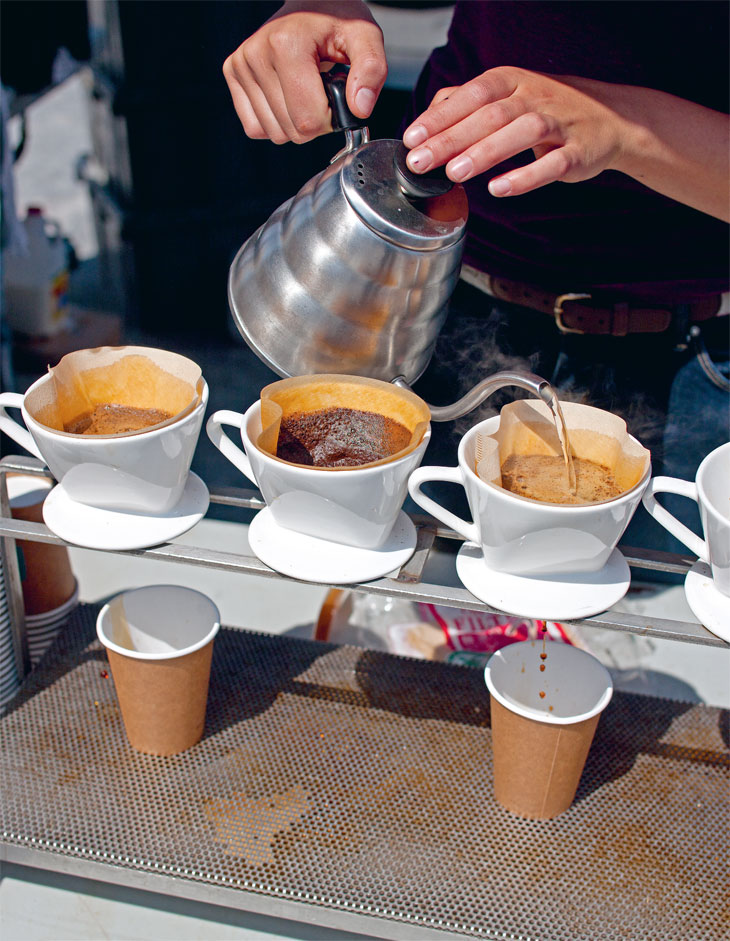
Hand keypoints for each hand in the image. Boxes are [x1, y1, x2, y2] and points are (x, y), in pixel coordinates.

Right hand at [223, 0, 386, 143]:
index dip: (332, 118)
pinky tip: (287, 97)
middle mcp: (256, 54)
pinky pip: (255, 127)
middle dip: (316, 122)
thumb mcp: (365, 36)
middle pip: (292, 131)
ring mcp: (240, 64)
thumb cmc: (337, 19)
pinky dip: (276, 122)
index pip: (309, 120)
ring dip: (296, 123)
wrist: (311, 1)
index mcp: (286, 44)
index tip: (337, 94)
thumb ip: (372, 71)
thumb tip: (360, 109)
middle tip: (322, 90)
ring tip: (305, 89)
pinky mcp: (232, 72)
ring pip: (275, 134)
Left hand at [402, 66, 729, 219]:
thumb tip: (427, 115)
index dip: (439, 117)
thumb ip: (466, 103)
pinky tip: (500, 189)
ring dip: (485, 153)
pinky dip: (525, 176)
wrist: (610, 118)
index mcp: (512, 81)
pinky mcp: (578, 152)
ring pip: (519, 133)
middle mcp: (534, 97)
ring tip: (454, 173)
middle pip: (489, 115)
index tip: (411, 139)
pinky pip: (552, 164)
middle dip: (451, 139)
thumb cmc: (547, 109)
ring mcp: (559, 123)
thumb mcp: (507, 95)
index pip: (470, 95)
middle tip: (420, 162)